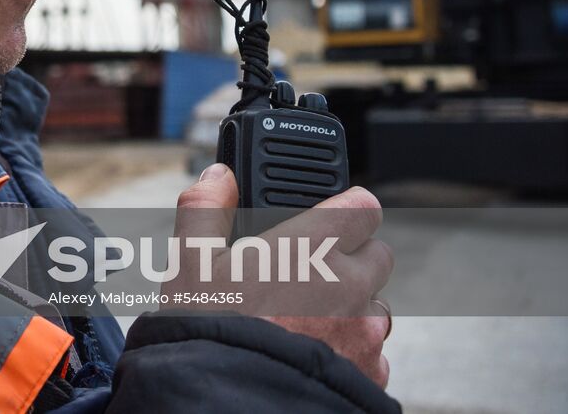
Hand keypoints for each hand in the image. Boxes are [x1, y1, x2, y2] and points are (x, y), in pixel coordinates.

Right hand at [169, 162, 392, 388]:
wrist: (232, 401)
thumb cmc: (212, 330)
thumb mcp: (190, 261)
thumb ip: (206, 208)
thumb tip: (218, 177)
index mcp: (311, 247)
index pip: (363, 206)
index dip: (347, 208)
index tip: (328, 218)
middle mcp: (350, 284)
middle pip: (377, 254)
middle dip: (350, 258)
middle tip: (306, 272)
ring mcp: (365, 331)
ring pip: (375, 305)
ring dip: (351, 306)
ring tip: (303, 320)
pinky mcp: (372, 371)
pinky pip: (372, 351)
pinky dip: (349, 349)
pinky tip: (311, 353)